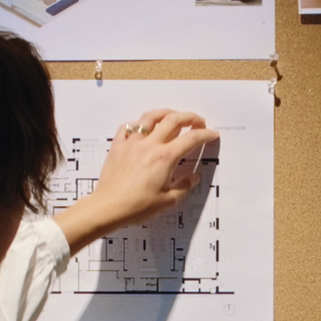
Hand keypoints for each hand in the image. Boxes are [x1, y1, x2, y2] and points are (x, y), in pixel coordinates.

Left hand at [56, 108, 220, 247]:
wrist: (108, 207)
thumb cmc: (136, 206)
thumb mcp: (167, 201)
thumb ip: (184, 187)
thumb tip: (193, 178)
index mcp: (165, 158)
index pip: (191, 139)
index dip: (205, 134)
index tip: (212, 134)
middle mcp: (150, 145)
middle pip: (174, 119)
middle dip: (190, 117)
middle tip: (198, 122)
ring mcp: (132, 143)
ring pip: (151, 117)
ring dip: (166, 113)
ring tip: (174, 116)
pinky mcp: (118, 146)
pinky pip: (128, 127)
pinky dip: (139, 123)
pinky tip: (142, 127)